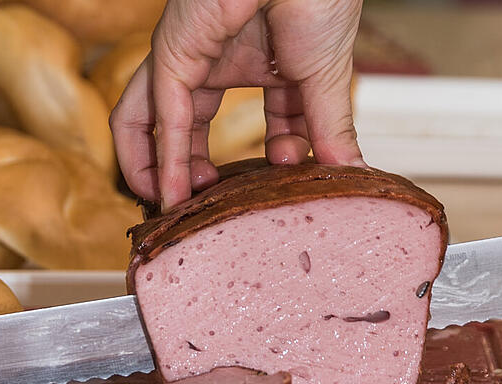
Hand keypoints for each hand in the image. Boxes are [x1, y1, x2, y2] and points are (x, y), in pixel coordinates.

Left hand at [110, 0, 365, 208]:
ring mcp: (191, 57)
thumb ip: (330, 128)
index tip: (293, 175)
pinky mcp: (175, 53)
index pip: (263, 122)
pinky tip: (174, 194)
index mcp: (260, 59)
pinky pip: (162, 114)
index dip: (276, 158)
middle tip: (207, 211)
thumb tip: (348, 174)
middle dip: (193, 174)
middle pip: (188, 126)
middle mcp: (218, 60)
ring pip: (153, 121)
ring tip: (173, 212)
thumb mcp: (329, 78)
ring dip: (158, 171)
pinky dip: (165, 159)